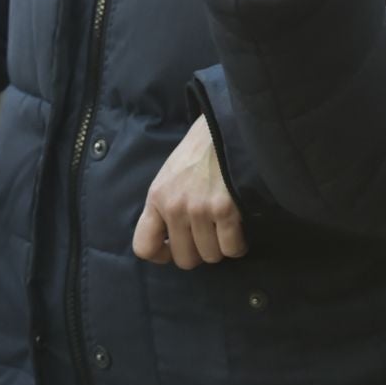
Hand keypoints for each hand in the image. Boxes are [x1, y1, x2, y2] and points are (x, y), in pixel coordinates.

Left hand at [133, 117, 245, 268]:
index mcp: (157, 197)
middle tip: (209, 236)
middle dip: (199, 252)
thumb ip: (168, 202)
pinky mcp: (226, 210)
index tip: (175, 248)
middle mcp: (174, 207)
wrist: (230, 125)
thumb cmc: (203, 146)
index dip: (162, 256)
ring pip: (210, 256)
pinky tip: (241, 231)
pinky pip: (232, 248)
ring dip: (221, 248)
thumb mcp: (172, 172)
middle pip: (184, 259)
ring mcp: (200, 210)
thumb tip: (174, 235)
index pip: (144, 247)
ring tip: (227, 230)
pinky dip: (239, 245)